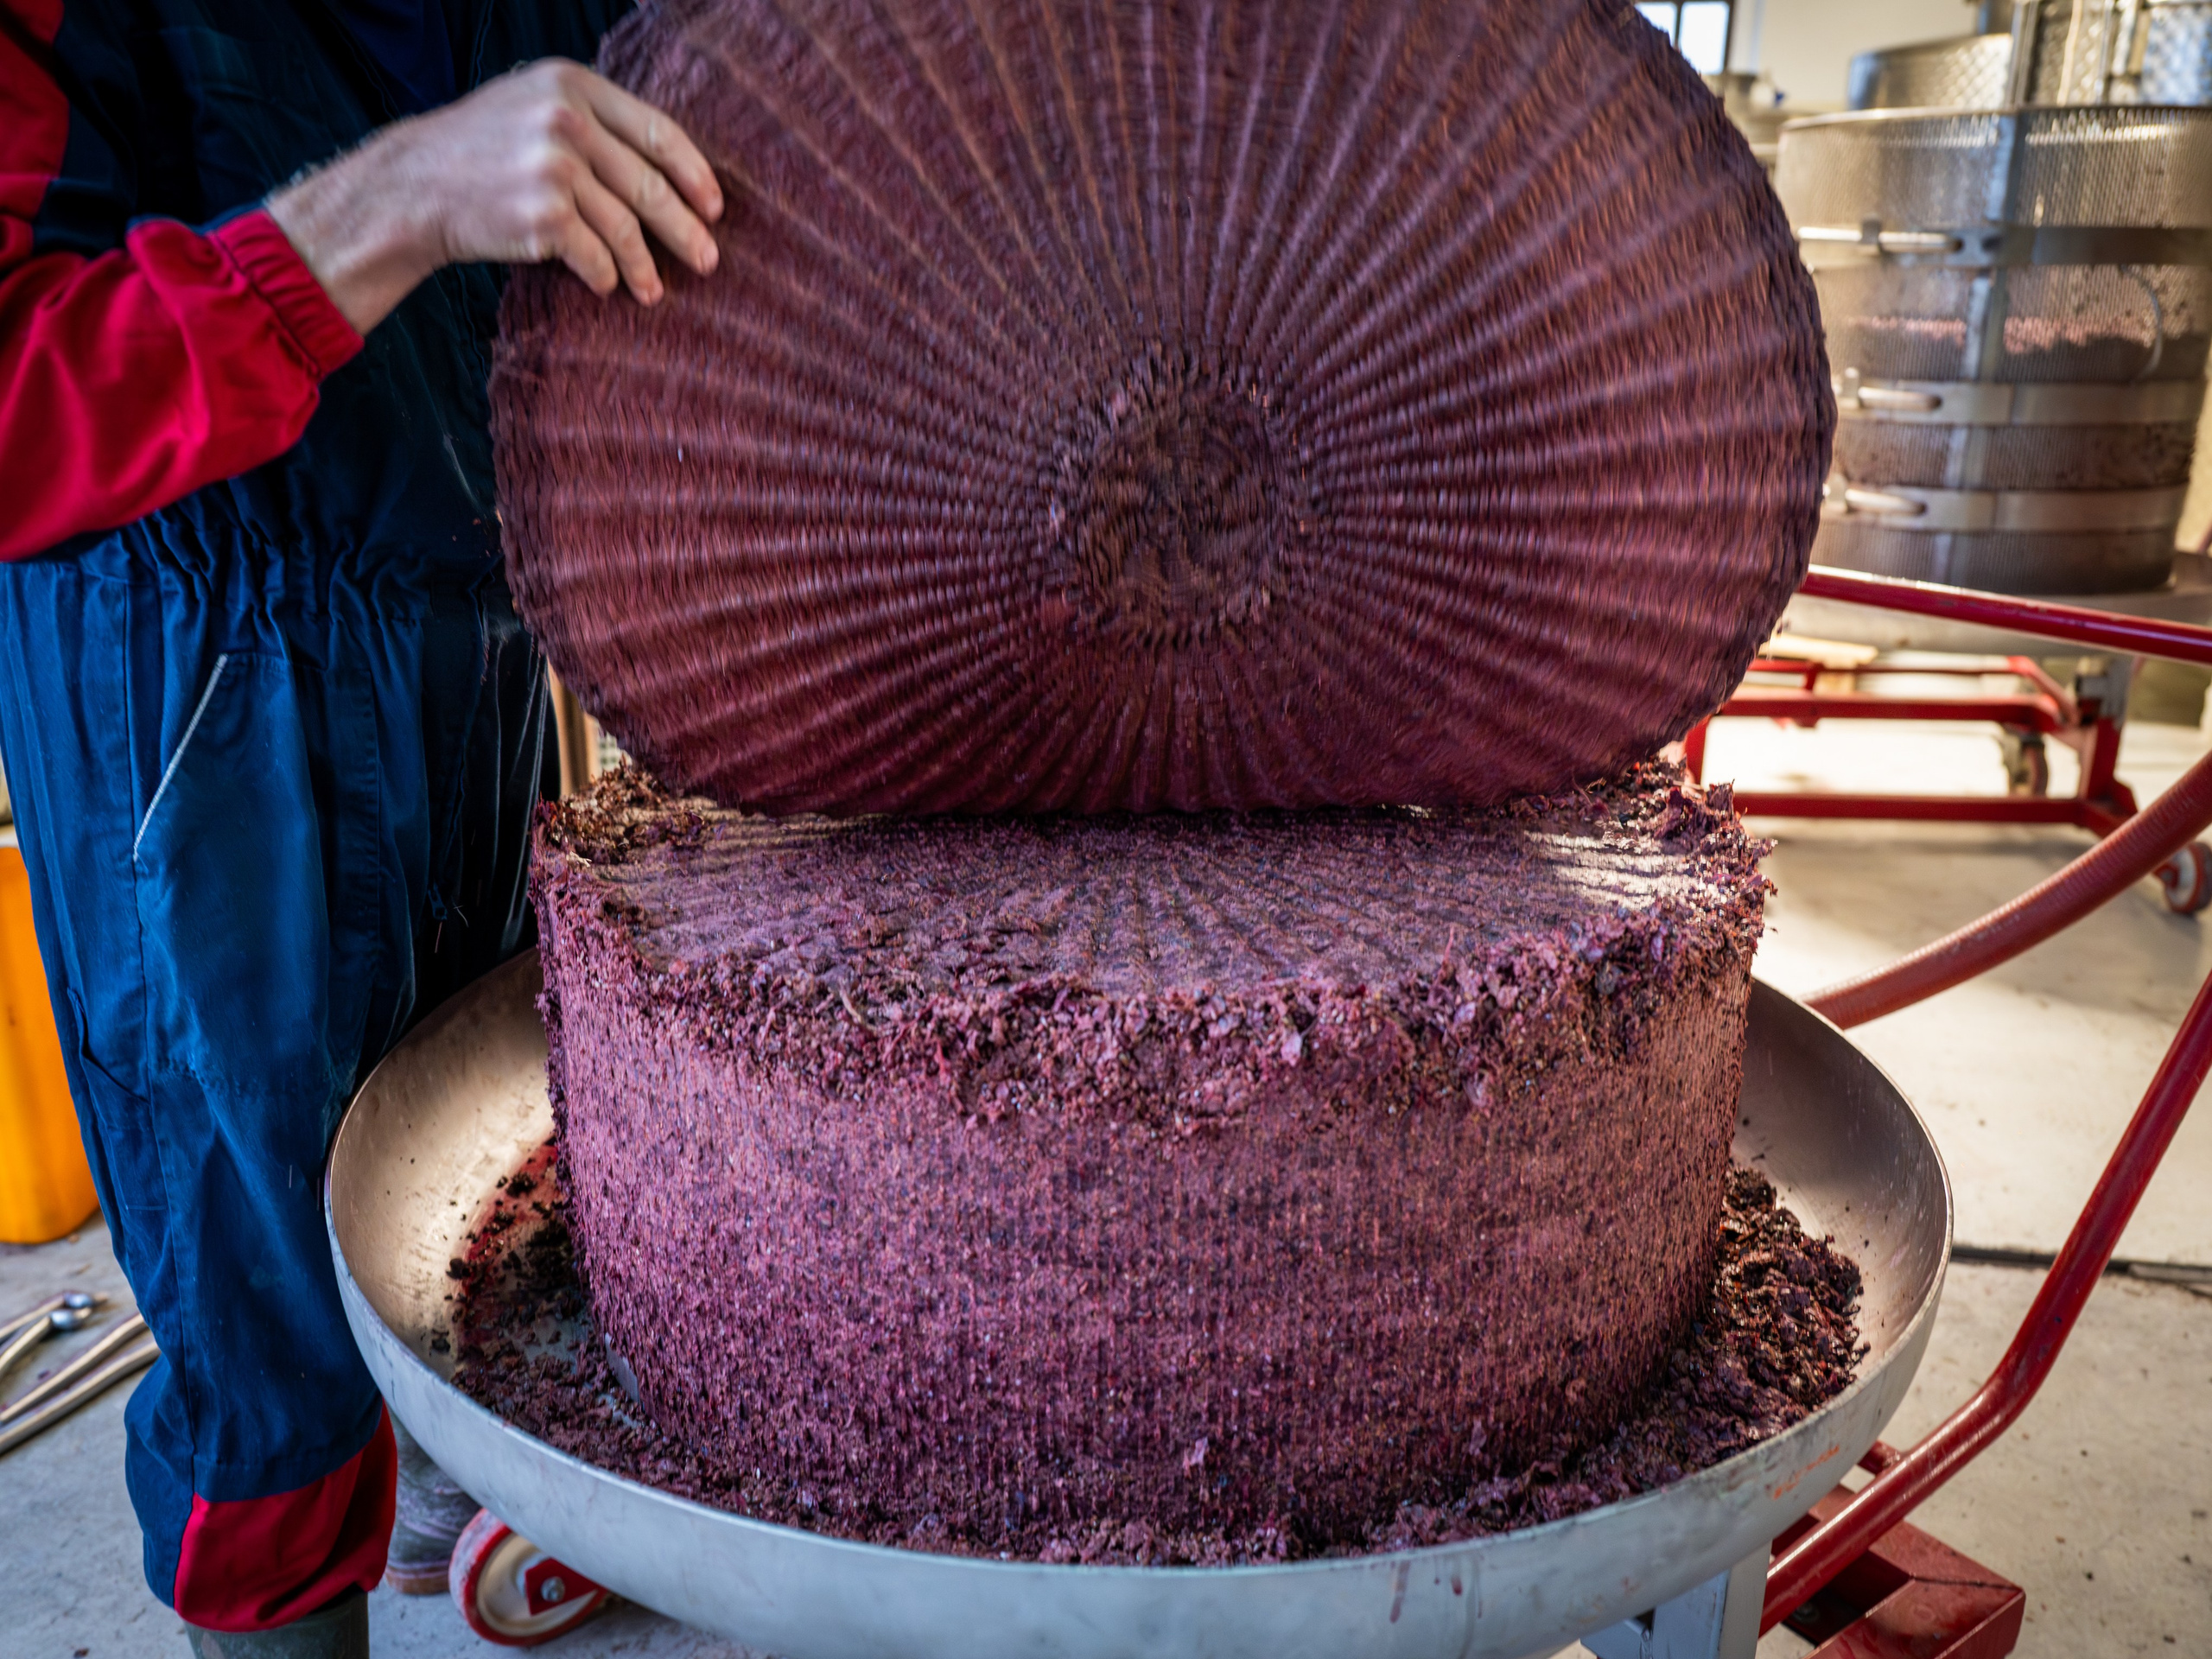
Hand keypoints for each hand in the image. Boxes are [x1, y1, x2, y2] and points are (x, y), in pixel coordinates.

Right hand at [267, 60, 724, 336]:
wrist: (415, 185)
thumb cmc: (482, 151)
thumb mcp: (533, 104)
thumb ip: (593, 118)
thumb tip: (669, 164)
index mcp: (572, 84)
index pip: (658, 131)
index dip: (695, 174)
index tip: (715, 207)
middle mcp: (565, 119)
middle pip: (650, 185)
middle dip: (686, 230)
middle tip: (708, 260)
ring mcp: (553, 167)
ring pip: (627, 229)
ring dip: (646, 268)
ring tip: (654, 292)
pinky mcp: (541, 216)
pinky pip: (596, 257)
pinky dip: (608, 277)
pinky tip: (609, 287)